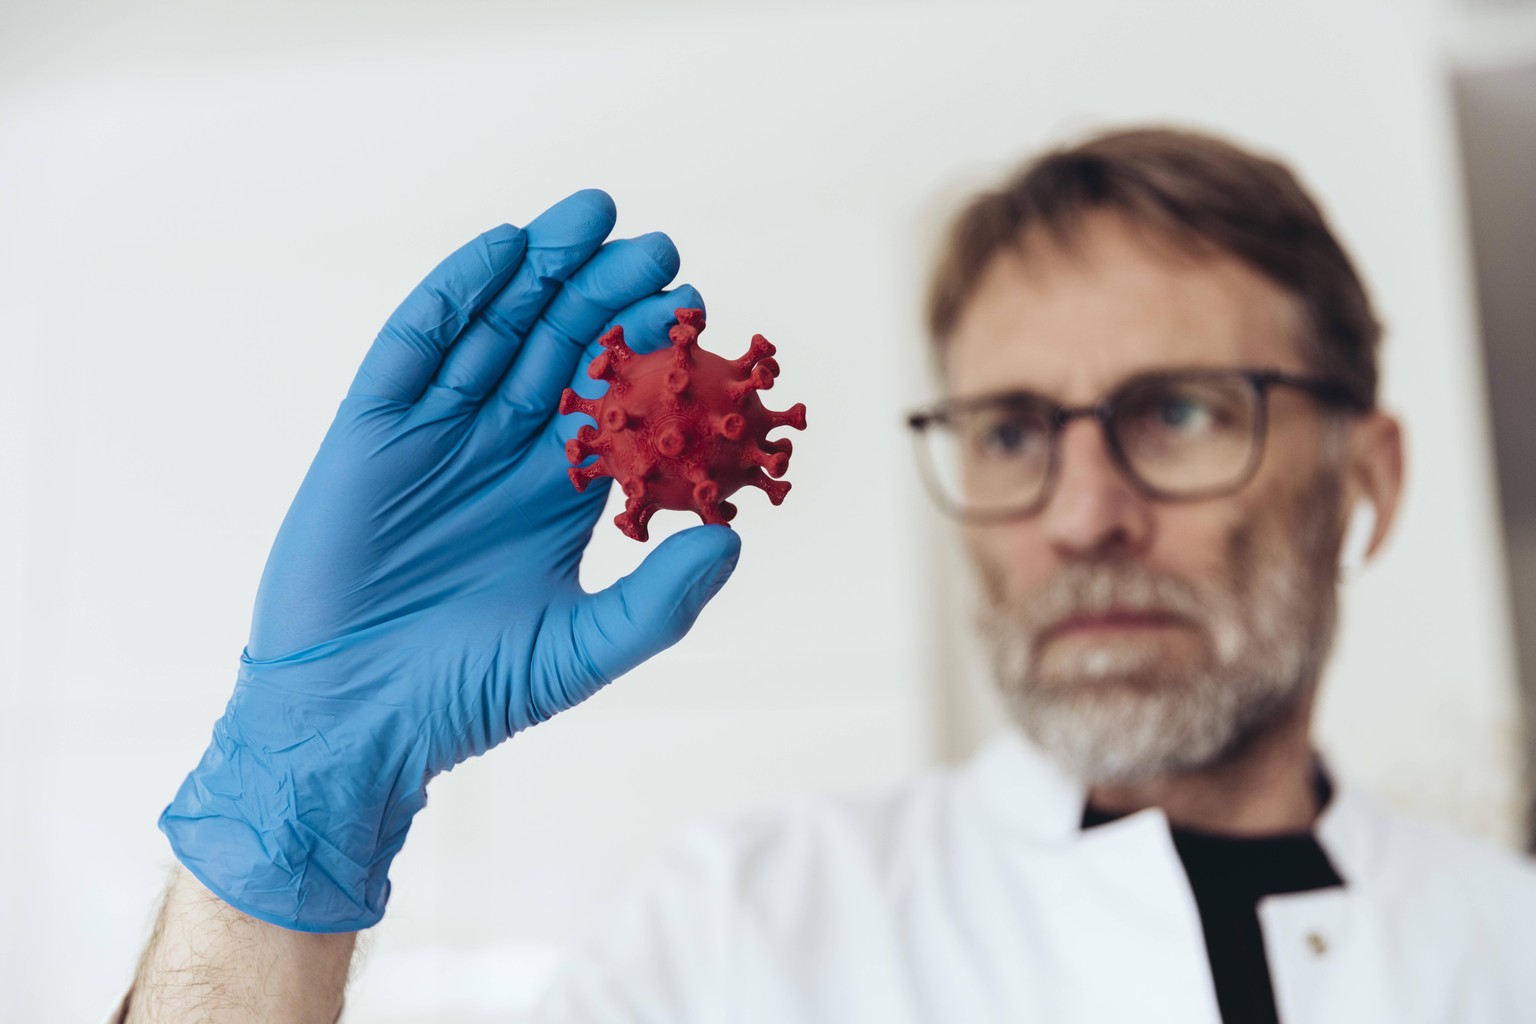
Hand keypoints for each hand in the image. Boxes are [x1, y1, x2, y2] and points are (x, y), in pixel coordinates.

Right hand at [159, 190, 741, 932]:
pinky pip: (413, 346)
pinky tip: (500, 248)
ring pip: (495, 329)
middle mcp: (502, 450)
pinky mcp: (372, 430)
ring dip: (541, 272)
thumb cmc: (468, 694)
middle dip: (607, 293)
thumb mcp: (581, 649)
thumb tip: (733, 540)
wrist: (353, 720)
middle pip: (561, 348)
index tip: (697, 309)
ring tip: (593, 217)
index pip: (616, 401)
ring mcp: (436, 433)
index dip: (651, 353)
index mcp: (560, 492)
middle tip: (658, 247)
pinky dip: (453, 294)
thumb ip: (660, 601)